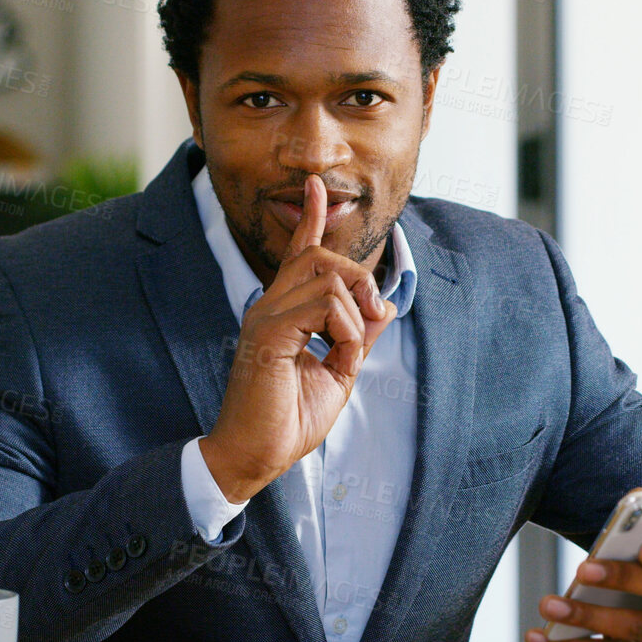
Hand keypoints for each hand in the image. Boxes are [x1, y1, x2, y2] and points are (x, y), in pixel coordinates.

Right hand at [200, 174, 395, 502]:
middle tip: (376, 316)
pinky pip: (324, 305)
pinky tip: (337, 355)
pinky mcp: (269, 332)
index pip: (298, 253)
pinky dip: (344, 328)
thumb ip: (357, 337)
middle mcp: (269, 305)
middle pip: (321, 257)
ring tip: (349, 351)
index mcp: (281, 312)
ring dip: (354, 312)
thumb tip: (384, 306)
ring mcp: (265, 315)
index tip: (317, 186)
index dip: (310, 218)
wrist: (256, 455)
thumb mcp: (337, 373)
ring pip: (327, 276)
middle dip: (360, 278)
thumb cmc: (287, 420)